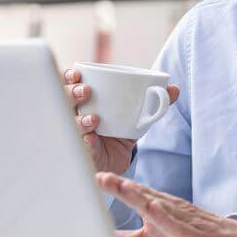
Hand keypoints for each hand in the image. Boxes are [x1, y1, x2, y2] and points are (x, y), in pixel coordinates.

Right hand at [64, 68, 179, 174]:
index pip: (67, 84)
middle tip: (86, 91)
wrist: (118, 163)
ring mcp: (74, 135)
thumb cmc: (121, 134)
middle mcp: (74, 116)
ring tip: (94, 118)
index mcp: (84, 102)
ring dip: (79, 119)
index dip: (67, 76)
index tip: (77, 73)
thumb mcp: (137, 117)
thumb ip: (155, 103)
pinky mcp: (80, 153)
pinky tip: (92, 140)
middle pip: (61, 101)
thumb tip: (175, 88)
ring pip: (67, 124)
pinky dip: (85, 142)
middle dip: (71, 93)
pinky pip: (78, 146)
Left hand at [96, 173, 236, 236]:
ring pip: (160, 206)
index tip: (92, 178)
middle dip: (121, 186)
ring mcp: (183, 220)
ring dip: (141, 196)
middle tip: (100, 177)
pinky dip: (165, 217)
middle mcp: (169, 209)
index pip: (134, 194)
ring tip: (122, 186)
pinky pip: (178, 226)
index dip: (114, 186)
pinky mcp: (194, 235)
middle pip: (143, 195)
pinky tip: (153, 209)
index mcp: (158, 208)